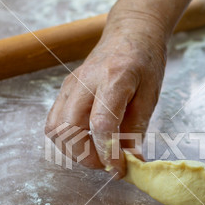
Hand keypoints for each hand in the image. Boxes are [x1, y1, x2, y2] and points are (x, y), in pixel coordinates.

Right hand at [45, 27, 165, 177]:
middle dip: (86, 156)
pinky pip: (54, 122)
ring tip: (96, 154)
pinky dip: (66, 139)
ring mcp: (70, 85)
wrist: (129, 34)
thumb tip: (133, 162)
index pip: (101, 123)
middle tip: (107, 164)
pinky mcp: (64, 91)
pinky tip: (86, 141)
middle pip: (69, 129)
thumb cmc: (144, 62)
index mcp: (114, 78)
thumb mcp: (150, 96)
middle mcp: (85, 81)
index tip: (119, 170)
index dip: (109, 153)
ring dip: (73, 150)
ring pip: (55, 128)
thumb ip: (138, 130)